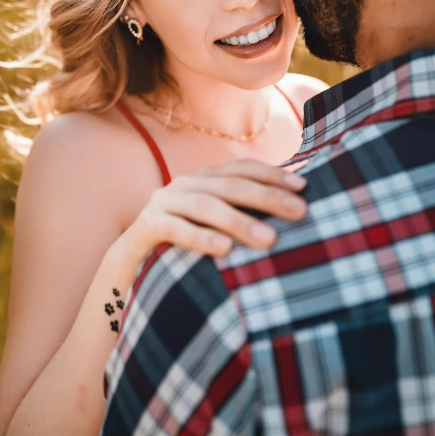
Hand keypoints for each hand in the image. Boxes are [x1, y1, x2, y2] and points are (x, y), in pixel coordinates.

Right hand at [123, 159, 307, 261]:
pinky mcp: (145, 226)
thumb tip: (295, 214)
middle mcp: (184, 184)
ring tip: (269, 239)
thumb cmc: (185, 249)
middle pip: (230, 185)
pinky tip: (225, 249)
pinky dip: (200, 237)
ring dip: (239, 221)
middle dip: (267, 197)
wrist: (130, 266)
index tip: (304, 187)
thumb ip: (244, 216)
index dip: (273, 174)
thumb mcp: (216, 228)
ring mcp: (162, 202)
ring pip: (205, 206)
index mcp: (204, 180)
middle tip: (300, 212)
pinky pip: (174, 229)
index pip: (242, 169)